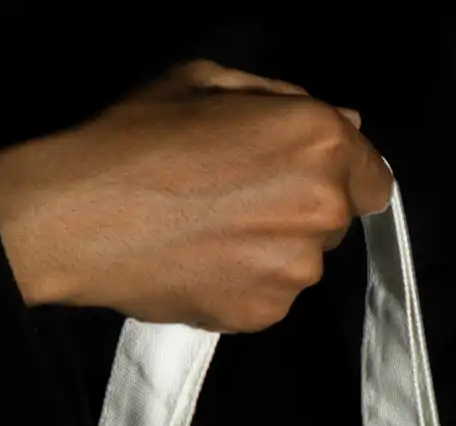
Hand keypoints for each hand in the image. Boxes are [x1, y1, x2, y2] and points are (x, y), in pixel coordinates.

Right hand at [0, 58, 393, 331]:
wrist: (80, 217)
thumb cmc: (139, 137)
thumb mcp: (210, 81)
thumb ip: (285, 101)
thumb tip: (344, 120)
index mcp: (318, 142)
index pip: (374, 176)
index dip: (343, 173)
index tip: (304, 174)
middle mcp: (320, 210)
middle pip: (336, 219)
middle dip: (301, 206)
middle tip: (238, 194)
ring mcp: (292, 271)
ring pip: (301, 261)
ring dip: (272, 247)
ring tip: (211, 228)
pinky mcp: (262, 315)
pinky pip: (270, 296)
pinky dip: (246, 282)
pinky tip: (201, 259)